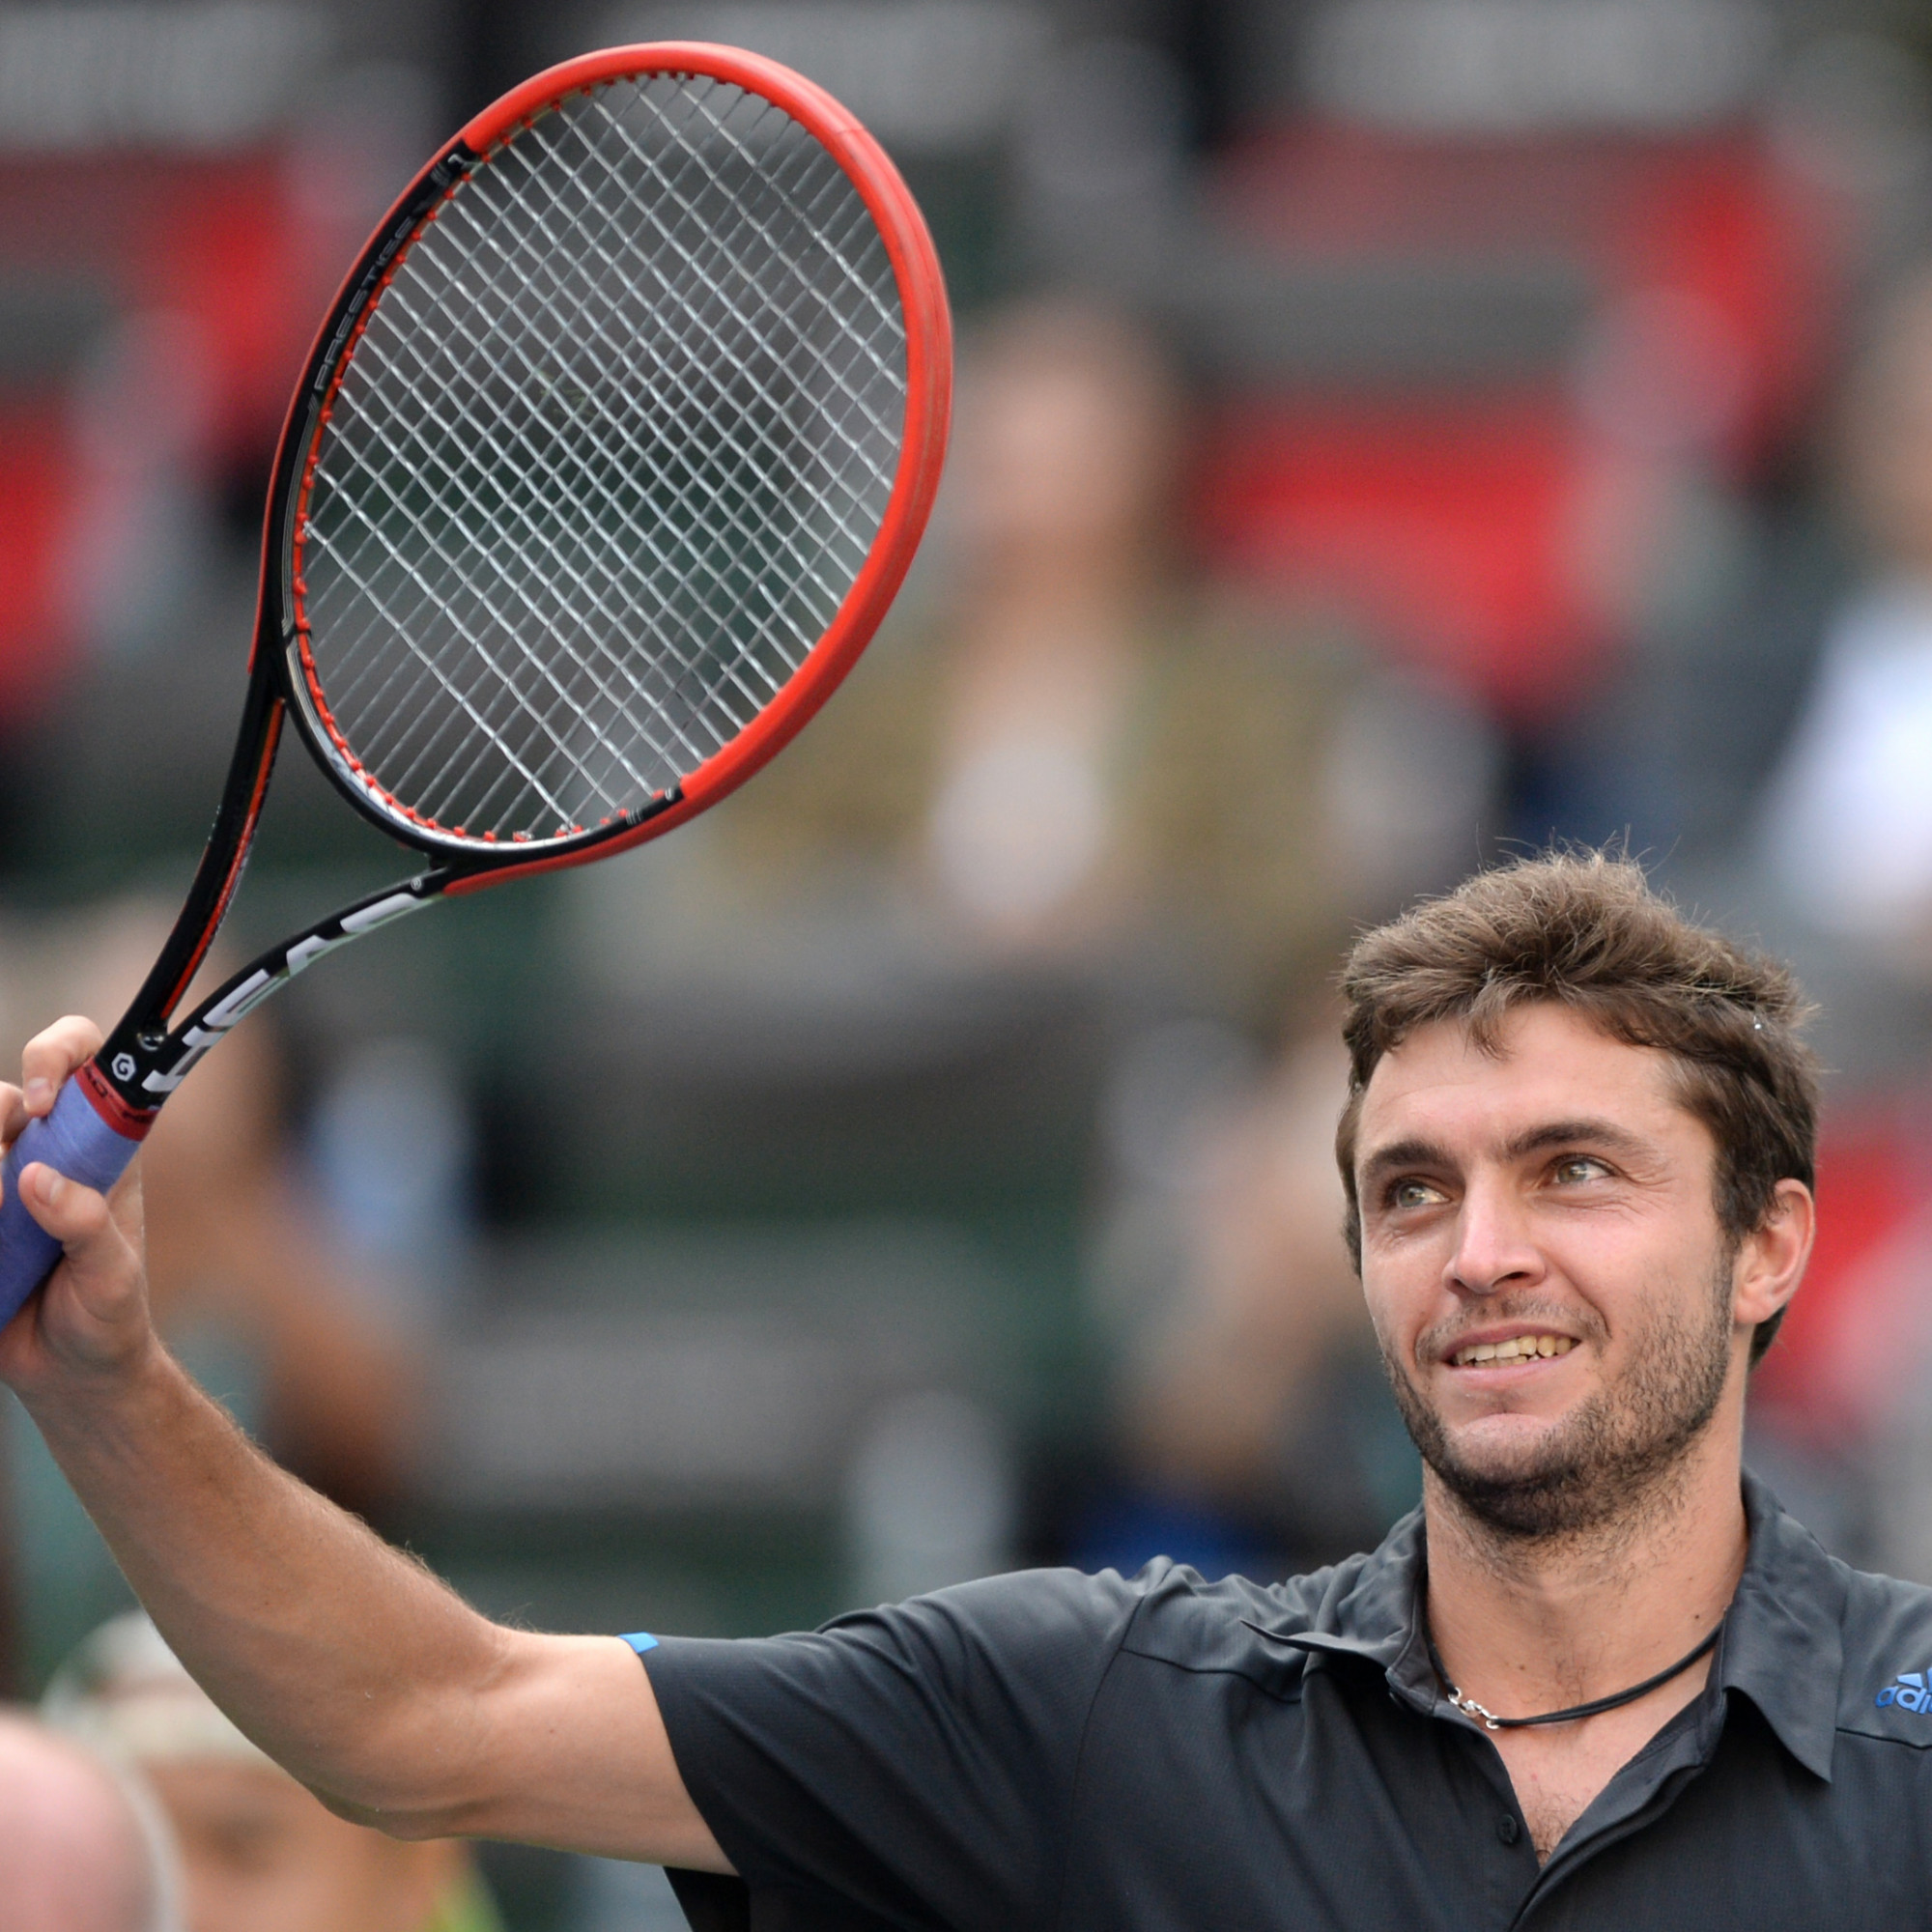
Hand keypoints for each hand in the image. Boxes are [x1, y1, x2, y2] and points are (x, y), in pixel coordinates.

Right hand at [0, 1016, 157, 1397]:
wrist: (71, 1374)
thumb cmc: (107, 1317)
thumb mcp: (113, 1278)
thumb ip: (88, 1227)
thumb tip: (40, 1180)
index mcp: (99, 1147)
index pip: (82, 1059)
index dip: (58, 1054)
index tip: (45, 1100)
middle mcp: (45, 1154)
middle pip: (2, 1097)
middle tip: (2, 1180)